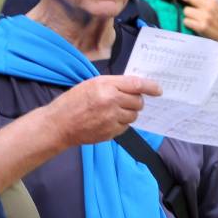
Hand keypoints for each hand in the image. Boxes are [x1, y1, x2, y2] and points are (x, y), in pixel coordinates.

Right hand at [48, 75, 162, 146]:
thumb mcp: (91, 84)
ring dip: (129, 113)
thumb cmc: (72, 102)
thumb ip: (113, 84)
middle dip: (136, 101)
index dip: (151, 87)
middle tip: (127, 100)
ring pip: (133, 115)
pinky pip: (125, 127)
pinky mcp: (110, 132)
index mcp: (106, 86)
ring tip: (114, 111)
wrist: (59, 124)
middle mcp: (111, 101)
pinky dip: (121, 123)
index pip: (136, 84)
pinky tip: (108, 120)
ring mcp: (111, 119)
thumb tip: (133, 87)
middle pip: (138, 101)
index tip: (158, 89)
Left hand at [180, 0, 217, 45]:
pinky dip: (188, 23)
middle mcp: (209, 6)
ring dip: (188, 15)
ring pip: (186, 10)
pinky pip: (186, 21)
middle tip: (189, 6)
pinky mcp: (202, 27)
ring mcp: (205, 17)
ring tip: (194, 18)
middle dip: (185, 1)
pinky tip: (194, 25)